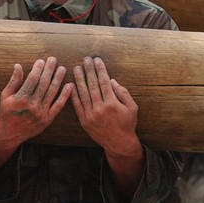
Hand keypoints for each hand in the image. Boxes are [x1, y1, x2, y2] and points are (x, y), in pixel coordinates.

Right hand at [0, 57, 71, 170]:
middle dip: (49, 70)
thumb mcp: (5, 96)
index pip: (32, 80)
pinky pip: (58, 105)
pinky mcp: (48, 119)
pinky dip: (65, 95)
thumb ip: (14, 81)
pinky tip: (70, 85)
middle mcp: (32, 105)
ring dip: (58, 79)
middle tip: (53, 59)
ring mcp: (41, 112)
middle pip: (43, 84)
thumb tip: (18, 65)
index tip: (41, 61)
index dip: (38, 69)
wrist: (9, 133)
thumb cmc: (7, 112)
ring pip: (52, 92)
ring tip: (62, 68)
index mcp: (21, 98)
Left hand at [71, 56, 144, 195]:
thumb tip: (112, 81)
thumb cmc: (128, 124)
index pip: (104, 82)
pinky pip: (77, 106)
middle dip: (89, 71)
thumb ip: (123, 93)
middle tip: (86, 59)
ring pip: (83, 94)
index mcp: (112, 103)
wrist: (118, 143)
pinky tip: (71, 86)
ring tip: (77, 68)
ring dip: (79, 80)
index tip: (97, 60)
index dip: (100, 70)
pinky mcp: (84, 121)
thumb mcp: (132, 108)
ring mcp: (91, 115)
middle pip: (93, 85)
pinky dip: (74, 96)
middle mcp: (100, 108)